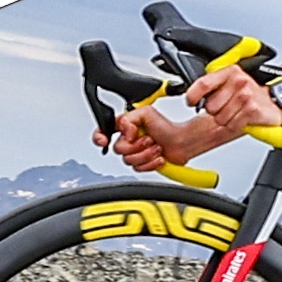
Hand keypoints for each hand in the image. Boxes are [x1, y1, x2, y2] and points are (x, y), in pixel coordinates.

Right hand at [92, 105, 209, 172]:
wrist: (181, 143)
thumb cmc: (166, 127)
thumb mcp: (146, 113)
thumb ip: (128, 119)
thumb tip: (124, 133)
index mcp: (125, 127)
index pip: (103, 131)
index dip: (100, 137)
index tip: (104, 140)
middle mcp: (128, 140)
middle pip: (118, 149)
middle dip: (136, 145)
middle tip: (148, 139)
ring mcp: (134, 153)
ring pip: (128, 160)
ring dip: (146, 154)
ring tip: (156, 148)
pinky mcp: (142, 164)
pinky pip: (138, 169)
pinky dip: (150, 163)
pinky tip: (157, 157)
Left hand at [183, 68, 281, 131]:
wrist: (276, 101)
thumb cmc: (251, 94)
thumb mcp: (231, 82)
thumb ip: (213, 86)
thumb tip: (193, 96)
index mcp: (230, 72)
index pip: (203, 84)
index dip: (192, 95)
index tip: (191, 101)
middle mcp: (239, 81)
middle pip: (210, 106)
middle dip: (215, 111)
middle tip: (227, 107)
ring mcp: (246, 95)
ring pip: (219, 118)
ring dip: (226, 120)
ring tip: (235, 113)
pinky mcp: (252, 110)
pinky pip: (231, 125)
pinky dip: (234, 126)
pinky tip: (241, 119)